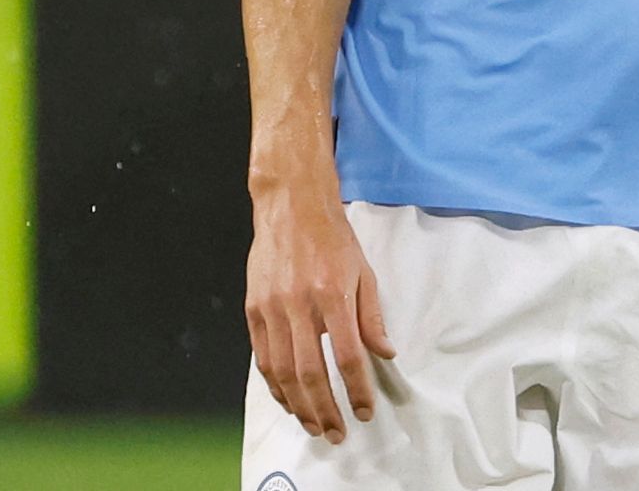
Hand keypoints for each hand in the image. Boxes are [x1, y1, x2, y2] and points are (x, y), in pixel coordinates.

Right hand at [246, 193, 395, 444]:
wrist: (291, 206)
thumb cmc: (332, 238)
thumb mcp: (364, 272)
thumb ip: (372, 317)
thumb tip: (386, 354)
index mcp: (332, 294)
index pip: (347, 355)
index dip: (356, 389)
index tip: (364, 411)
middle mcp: (299, 305)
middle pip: (310, 372)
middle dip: (325, 409)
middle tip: (336, 432)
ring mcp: (271, 309)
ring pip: (282, 371)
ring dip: (299, 405)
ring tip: (314, 425)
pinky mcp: (253, 310)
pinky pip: (262, 358)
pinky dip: (275, 385)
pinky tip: (289, 400)